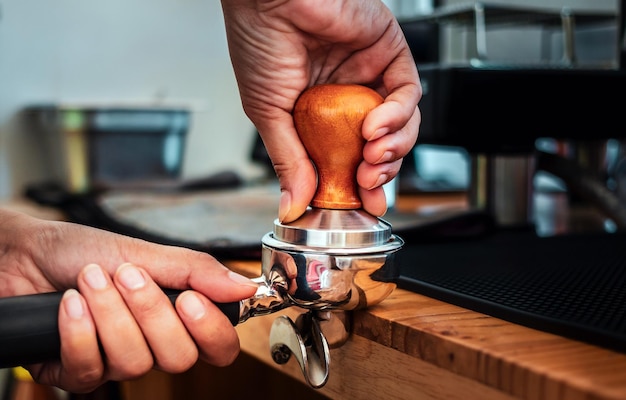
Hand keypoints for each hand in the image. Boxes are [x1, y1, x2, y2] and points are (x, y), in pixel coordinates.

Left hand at [0, 209, 257, 392]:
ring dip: (109, 314)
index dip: (210, 331)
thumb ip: (197, 271)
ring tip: (90, 280)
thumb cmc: (84, 250)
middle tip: (127, 276)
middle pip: (179, 359)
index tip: (189, 299)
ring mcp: (115, 361)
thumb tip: (246, 286)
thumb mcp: (146, 253)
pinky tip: (69, 305)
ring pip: (134, 363)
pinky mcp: (77, 371)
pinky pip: (90, 371)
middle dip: (150, 312)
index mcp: (176, 316)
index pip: (218, 347)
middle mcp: (151, 344)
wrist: (24, 254)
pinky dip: (79, 331)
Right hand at [221, 0, 420, 221]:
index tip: (363, 207)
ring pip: (401, 124)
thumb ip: (289, 160)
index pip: (347, 158)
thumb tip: (293, 205)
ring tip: (371, 159)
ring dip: (393, 149)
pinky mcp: (388, 50)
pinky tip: (376, 127)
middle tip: (366, 186)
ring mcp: (369, 74)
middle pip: (380, 146)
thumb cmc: (259, 41)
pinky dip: (398, 115)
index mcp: (318, 113)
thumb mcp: (267, 113)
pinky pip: (409, 91)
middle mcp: (346, 96)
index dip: (358, 185)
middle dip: (379, 172)